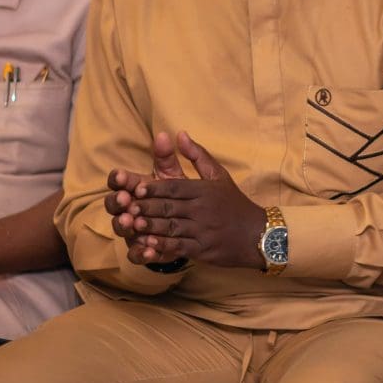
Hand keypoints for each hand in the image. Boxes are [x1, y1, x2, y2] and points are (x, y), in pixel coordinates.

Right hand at [105, 131, 188, 242]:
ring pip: (121, 228)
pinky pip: (136, 254)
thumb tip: (166, 134)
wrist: (198, 226)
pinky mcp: (144, 250)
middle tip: (124, 200)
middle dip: (117, 202)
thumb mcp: (176, 176)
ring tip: (130, 223)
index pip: (120, 181)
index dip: (118, 179)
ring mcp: (134, 230)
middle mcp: (130, 209)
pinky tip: (148, 251)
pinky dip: (140, 253)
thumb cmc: (183, 195)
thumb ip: (168, 157)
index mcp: (137, 188)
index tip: (122, 176)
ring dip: (123, 225)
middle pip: (114, 204)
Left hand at [125, 132, 266, 269]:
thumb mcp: (219, 175)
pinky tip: (148, 245)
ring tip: (131, 226)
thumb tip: (179, 133)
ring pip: (170, 227)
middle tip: (125, 208)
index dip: (153, 188)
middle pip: (168, 207)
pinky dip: (162, 247)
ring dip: (149, 227)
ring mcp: (203, 230)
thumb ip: (197, 155)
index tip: (135, 189)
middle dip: (145, 208)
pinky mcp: (203, 248)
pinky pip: (179, 246)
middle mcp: (202, 209)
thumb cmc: (234, 203)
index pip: (174, 187)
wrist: (257, 234)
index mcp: (204, 190)